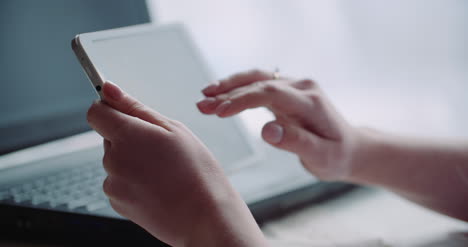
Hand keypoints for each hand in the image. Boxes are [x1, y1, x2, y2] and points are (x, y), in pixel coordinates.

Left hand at [87, 82, 266, 246]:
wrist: (204, 217)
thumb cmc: (196, 172)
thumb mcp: (174, 129)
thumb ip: (136, 108)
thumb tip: (109, 90)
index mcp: (127, 136)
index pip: (96, 112)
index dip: (110, 108)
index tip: (123, 111)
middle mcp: (113, 160)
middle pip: (110, 137)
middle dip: (130, 137)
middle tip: (161, 149)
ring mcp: (113, 184)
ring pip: (116, 160)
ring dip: (133, 161)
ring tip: (164, 171)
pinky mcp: (117, 203)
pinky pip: (119, 182)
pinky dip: (133, 181)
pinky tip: (157, 186)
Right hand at [197, 70, 359, 180]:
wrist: (350, 148)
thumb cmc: (336, 156)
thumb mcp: (321, 157)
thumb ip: (296, 142)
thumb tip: (265, 130)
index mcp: (310, 102)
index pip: (270, 92)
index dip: (243, 100)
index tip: (219, 112)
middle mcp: (303, 87)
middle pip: (260, 82)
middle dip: (228, 93)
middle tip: (202, 105)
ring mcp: (295, 86)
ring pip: (257, 78)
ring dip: (230, 86)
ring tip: (205, 97)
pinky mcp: (288, 91)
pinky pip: (260, 83)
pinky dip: (239, 88)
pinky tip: (221, 93)